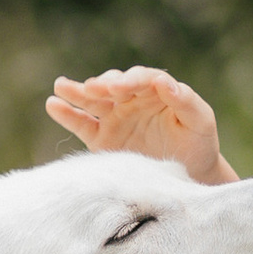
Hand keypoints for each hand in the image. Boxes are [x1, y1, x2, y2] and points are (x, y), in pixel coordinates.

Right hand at [46, 67, 231, 181]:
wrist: (189, 175)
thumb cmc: (199, 144)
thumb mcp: (200, 121)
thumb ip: (185, 101)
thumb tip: (163, 81)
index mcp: (158, 90)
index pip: (142, 78)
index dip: (131, 80)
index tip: (121, 88)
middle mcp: (133, 100)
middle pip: (114, 85)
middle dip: (103, 85)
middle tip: (95, 88)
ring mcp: (115, 117)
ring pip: (93, 100)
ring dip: (78, 91)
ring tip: (61, 85)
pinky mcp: (102, 138)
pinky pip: (82, 124)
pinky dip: (67, 114)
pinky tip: (53, 104)